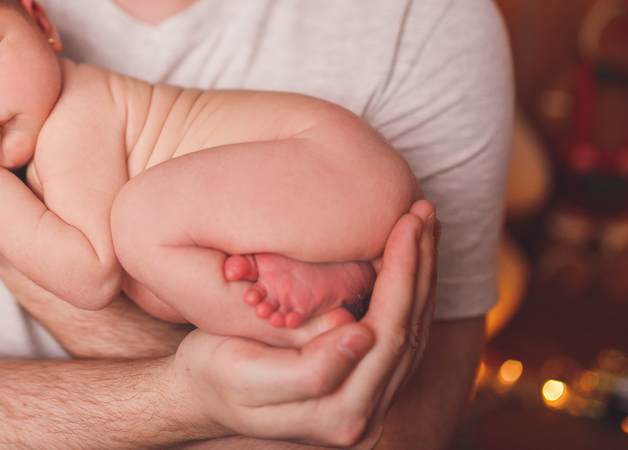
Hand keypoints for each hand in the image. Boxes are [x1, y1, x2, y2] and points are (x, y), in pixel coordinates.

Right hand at [173, 201, 438, 446]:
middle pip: (410, 331)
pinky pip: (401, 333)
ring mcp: (371, 404)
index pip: (388, 334)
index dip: (400, 276)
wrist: (203, 392)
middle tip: (423, 211)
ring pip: (413, 331)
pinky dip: (409, 290)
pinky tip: (410, 256)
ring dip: (422, 275)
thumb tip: (365, 337)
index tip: (404, 224)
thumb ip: (309, 368)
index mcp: (341, 414)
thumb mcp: (247, 374)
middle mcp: (366, 417)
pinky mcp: (367, 385)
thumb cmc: (215, 374)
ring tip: (424, 224)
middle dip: (419, 267)